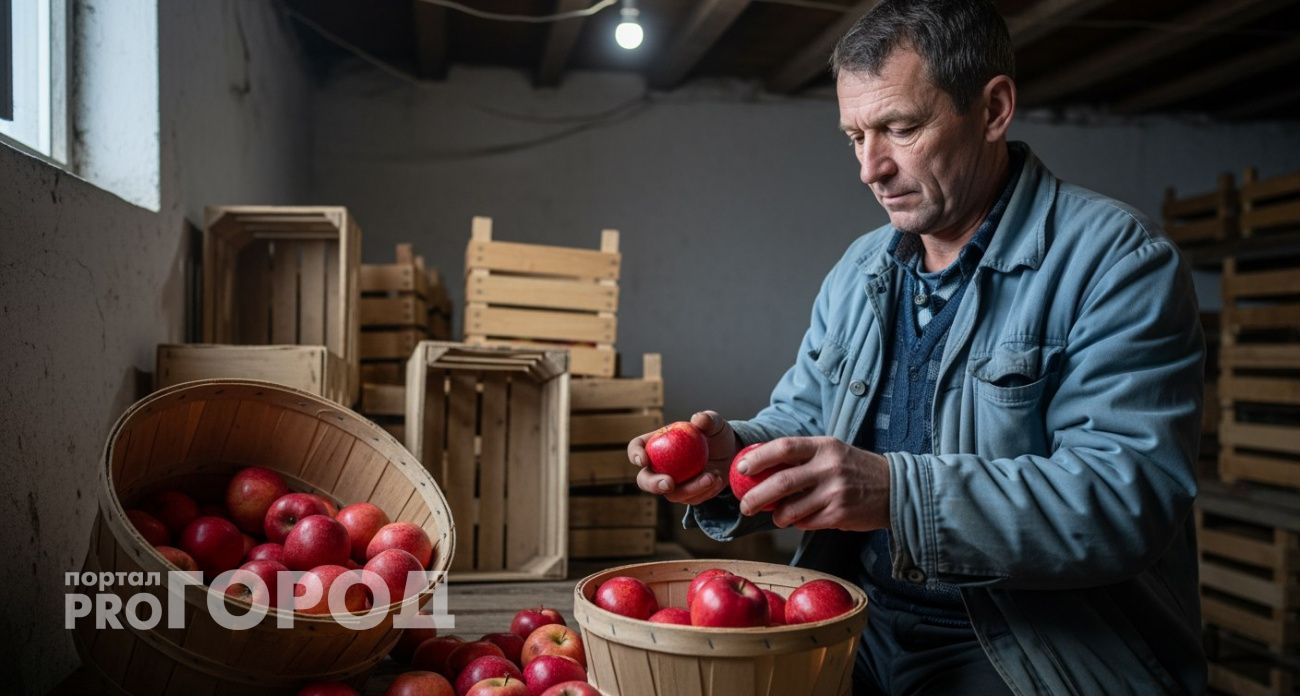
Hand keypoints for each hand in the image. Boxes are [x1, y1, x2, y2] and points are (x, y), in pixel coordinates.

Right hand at [628, 411, 738, 505]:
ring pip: (672, 494)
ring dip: (691, 489)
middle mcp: (659, 466)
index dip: (635, 454)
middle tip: (669, 483)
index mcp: (656, 443)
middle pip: (644, 480)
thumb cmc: (715, 433)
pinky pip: (692, 499)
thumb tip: (698, 419)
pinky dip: (705, 491)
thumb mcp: (714, 423)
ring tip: (711, 476)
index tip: (643, 460)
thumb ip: (707, 420)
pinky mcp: (688, 495)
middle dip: (653, 484)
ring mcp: (672, 483)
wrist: (730, 452)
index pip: (637, 447)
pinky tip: (718, 479)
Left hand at [736, 436, 889, 531]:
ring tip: (776, 517)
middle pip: (781, 482)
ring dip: (777, 516)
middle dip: (756, 496)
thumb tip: (761, 467)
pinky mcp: (840, 514)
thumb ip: (802, 457)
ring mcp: (835, 492)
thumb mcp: (832, 452)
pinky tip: (800, 520)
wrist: (895, 488)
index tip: (741, 468)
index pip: (784, 448)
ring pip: (792, 509)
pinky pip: (807, 523)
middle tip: (744, 505)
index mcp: (824, 446)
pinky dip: (798, 524)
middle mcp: (829, 467)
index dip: (758, 458)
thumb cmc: (855, 469)